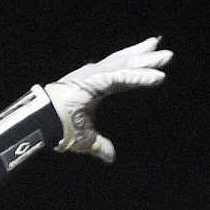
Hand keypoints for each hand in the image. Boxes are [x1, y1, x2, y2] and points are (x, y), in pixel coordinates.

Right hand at [43, 36, 172, 163]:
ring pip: (126, 65)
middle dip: (145, 56)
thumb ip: (100, 145)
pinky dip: (140, 76)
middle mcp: (95, 75)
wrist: (42, 123)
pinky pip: (122, 77)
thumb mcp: (86, 139)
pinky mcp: (95, 79)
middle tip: (166, 52)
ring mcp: (94, 74)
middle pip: (125, 62)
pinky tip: (157, 76)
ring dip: (147, 62)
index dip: (137, 69)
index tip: (154, 66)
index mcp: (94, 85)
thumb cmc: (59, 127)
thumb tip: (111, 157)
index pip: (121, 74)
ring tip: (167, 57)